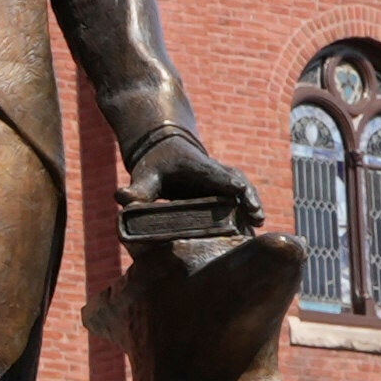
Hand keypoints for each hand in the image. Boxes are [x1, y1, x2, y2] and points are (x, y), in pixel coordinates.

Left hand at [127, 129, 262, 235]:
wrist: (166, 152)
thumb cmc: (155, 167)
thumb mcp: (144, 176)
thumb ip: (136, 189)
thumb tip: (122, 197)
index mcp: (194, 166)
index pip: (212, 172)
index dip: (224, 181)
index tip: (237, 190)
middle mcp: (213, 171)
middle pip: (235, 180)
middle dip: (246, 195)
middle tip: (256, 214)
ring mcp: (221, 179)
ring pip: (242, 188)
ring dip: (252, 203)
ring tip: (259, 223)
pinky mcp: (225, 189)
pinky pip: (241, 197)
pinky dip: (248, 209)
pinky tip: (255, 228)